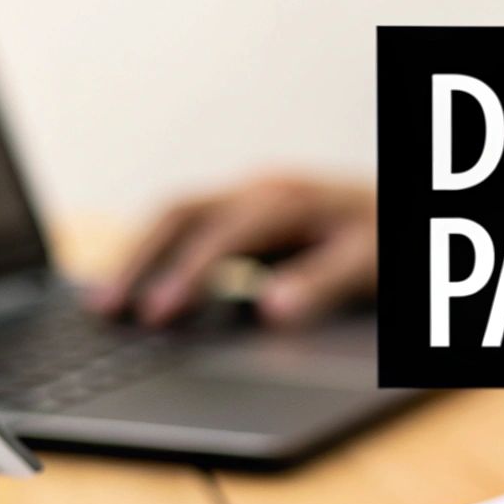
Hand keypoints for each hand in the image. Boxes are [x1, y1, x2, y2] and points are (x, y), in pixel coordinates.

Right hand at [87, 175, 375, 327]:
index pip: (222, 235)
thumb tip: (270, 308)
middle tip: (105, 307)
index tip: (155, 314)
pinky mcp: (243, 215)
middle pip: (181, 213)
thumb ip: (321, 284)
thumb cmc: (387, 240)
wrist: (400, 214)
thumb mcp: (367, 264)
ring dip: (138, 255)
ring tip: (103, 302)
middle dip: (138, 257)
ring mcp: (248, 198)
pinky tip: (138, 288)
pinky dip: (157, 255)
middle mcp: (260, 189)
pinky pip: (188, 228)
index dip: (186, 274)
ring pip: (177, 216)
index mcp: (288, 199)